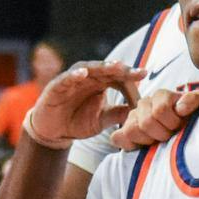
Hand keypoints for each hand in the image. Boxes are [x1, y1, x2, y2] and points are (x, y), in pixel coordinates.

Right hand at [25, 62, 141, 148]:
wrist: (54, 132)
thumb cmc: (78, 122)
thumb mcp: (102, 120)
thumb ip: (119, 114)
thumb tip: (142, 111)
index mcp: (101, 83)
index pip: (118, 76)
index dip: (131, 75)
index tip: (145, 73)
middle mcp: (88, 77)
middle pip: (106, 69)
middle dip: (121, 69)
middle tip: (136, 70)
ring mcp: (72, 80)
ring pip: (88, 69)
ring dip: (101, 67)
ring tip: (115, 66)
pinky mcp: (56, 86)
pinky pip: (66, 78)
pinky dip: (74, 75)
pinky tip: (83, 74)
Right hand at [111, 84, 198, 149]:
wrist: (191, 129)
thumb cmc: (198, 117)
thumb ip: (194, 100)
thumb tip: (179, 108)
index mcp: (162, 96)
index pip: (159, 110)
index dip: (172, 123)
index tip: (181, 126)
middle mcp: (145, 104)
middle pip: (145, 122)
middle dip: (162, 134)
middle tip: (171, 135)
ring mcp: (133, 118)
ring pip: (130, 129)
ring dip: (147, 140)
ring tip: (159, 141)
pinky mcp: (125, 132)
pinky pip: (117, 137)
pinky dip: (128, 144)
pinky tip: (143, 146)